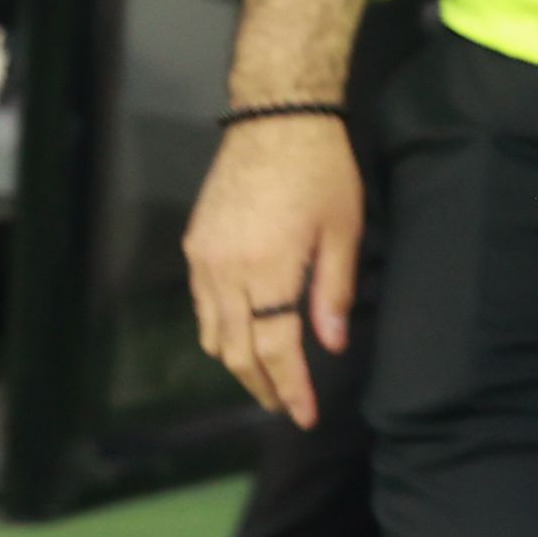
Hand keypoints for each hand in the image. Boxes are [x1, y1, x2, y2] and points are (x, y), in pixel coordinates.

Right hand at [183, 120, 363, 430]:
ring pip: (212, 333)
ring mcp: (203, 260)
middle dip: (261, 384)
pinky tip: (242, 336)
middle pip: (236, 350)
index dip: (289, 386)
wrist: (275, 121)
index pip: (275, 347)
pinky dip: (219, 331)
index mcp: (269, 269)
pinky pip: (201, 306)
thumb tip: (331, 346)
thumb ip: (333, 291)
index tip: (303, 415)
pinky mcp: (194, 246)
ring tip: (267, 379)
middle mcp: (226, 271)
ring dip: (237, 363)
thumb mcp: (343, 230)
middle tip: (285, 405)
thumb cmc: (323, 172)